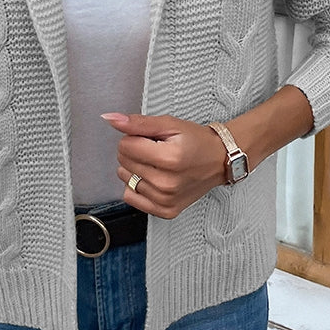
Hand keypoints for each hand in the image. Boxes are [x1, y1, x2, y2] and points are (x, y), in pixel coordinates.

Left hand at [102, 112, 226, 218]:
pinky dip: (137, 187)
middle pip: (123, 162)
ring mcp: (165, 200)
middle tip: (157, 150)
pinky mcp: (166, 211)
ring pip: (125, 179)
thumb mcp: (170, 124)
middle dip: (135, 152)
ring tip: (157, 164)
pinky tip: (153, 178)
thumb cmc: (196, 141)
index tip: (152, 139)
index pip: (125, 146)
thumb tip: (110, 119)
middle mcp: (166, 183)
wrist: (219, 161)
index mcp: (169, 158)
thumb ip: (138, 123)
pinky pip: (131, 197)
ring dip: (136, 169)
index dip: (135, 137)